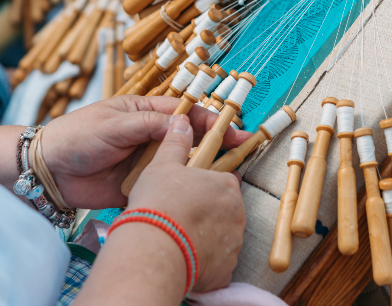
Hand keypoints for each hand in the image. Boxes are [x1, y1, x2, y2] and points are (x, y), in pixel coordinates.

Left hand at [40, 95, 250, 208]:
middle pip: (190, 139)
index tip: (232, 129)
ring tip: (226, 175)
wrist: (47, 173)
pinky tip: (199, 194)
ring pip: (181, 164)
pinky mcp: (142, 186)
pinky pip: (167, 186)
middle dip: (215, 144)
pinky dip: (182, 190)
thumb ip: (149, 125)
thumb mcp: (114, 125)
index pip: (186, 113)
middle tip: (240, 151)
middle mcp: (150, 137)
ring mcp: (147, 162)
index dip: (211, 121)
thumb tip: (184, 123)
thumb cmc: (76, 137)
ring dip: (201, 168)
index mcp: (145, 113)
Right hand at [128, 115, 245, 291]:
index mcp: (227, 186)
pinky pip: (217, 263)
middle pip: (225, 209)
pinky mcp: (225, 270)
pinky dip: (203, 260)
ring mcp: (233, 243)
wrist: (153, 250)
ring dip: (206, 236)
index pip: (225, 181)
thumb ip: (175, 143)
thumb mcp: (162, 165)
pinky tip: (184, 256)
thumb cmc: (159, 204)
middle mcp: (238, 214)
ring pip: (222, 236)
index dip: (207, 185)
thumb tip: (182, 121)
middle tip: (182, 214)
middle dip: (208, 211)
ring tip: (179, 236)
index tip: (193, 190)